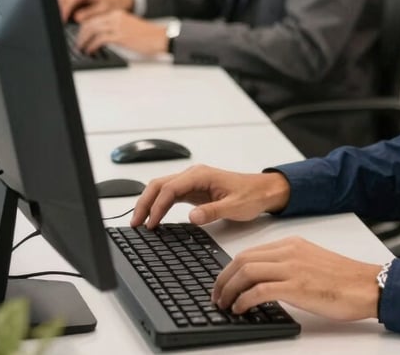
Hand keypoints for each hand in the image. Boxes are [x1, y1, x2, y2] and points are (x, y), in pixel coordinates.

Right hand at [59, 0, 132, 22]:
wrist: (118, 3)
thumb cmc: (112, 6)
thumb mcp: (103, 10)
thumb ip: (90, 13)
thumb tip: (76, 17)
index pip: (70, 0)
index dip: (65, 11)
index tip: (62, 20)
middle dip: (57, 10)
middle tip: (57, 23)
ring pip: (60, 2)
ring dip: (58, 11)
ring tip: (58, 24)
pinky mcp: (73, 4)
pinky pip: (63, 6)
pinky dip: (61, 13)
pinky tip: (62, 23)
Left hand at [73, 10, 166, 54]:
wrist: (160, 37)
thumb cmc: (146, 36)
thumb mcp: (128, 27)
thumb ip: (114, 28)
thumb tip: (99, 37)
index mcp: (118, 14)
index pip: (94, 18)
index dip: (83, 28)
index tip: (80, 36)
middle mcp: (116, 17)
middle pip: (90, 23)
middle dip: (80, 35)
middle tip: (78, 44)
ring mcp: (118, 26)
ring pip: (92, 30)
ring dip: (83, 41)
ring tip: (81, 48)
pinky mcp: (120, 36)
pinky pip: (100, 39)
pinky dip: (91, 46)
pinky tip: (90, 51)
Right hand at [131, 165, 290, 228]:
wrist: (263, 191)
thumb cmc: (251, 195)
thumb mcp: (234, 206)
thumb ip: (212, 211)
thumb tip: (192, 217)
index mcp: (201, 175)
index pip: (170, 188)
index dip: (157, 206)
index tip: (150, 224)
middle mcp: (194, 175)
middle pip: (160, 185)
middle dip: (145, 202)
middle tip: (135, 223)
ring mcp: (192, 182)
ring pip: (162, 189)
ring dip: (149, 203)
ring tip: (139, 223)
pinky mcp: (194, 191)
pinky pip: (170, 195)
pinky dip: (159, 205)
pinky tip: (154, 219)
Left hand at [214, 237, 381, 320]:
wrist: (365, 284)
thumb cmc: (343, 279)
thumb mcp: (311, 262)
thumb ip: (289, 264)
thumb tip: (265, 280)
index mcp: (292, 244)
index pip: (251, 251)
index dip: (230, 268)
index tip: (223, 283)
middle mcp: (289, 251)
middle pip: (243, 259)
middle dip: (223, 278)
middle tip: (216, 296)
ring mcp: (292, 267)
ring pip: (247, 271)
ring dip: (229, 290)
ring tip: (224, 304)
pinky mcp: (296, 286)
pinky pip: (259, 289)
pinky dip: (244, 300)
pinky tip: (240, 309)